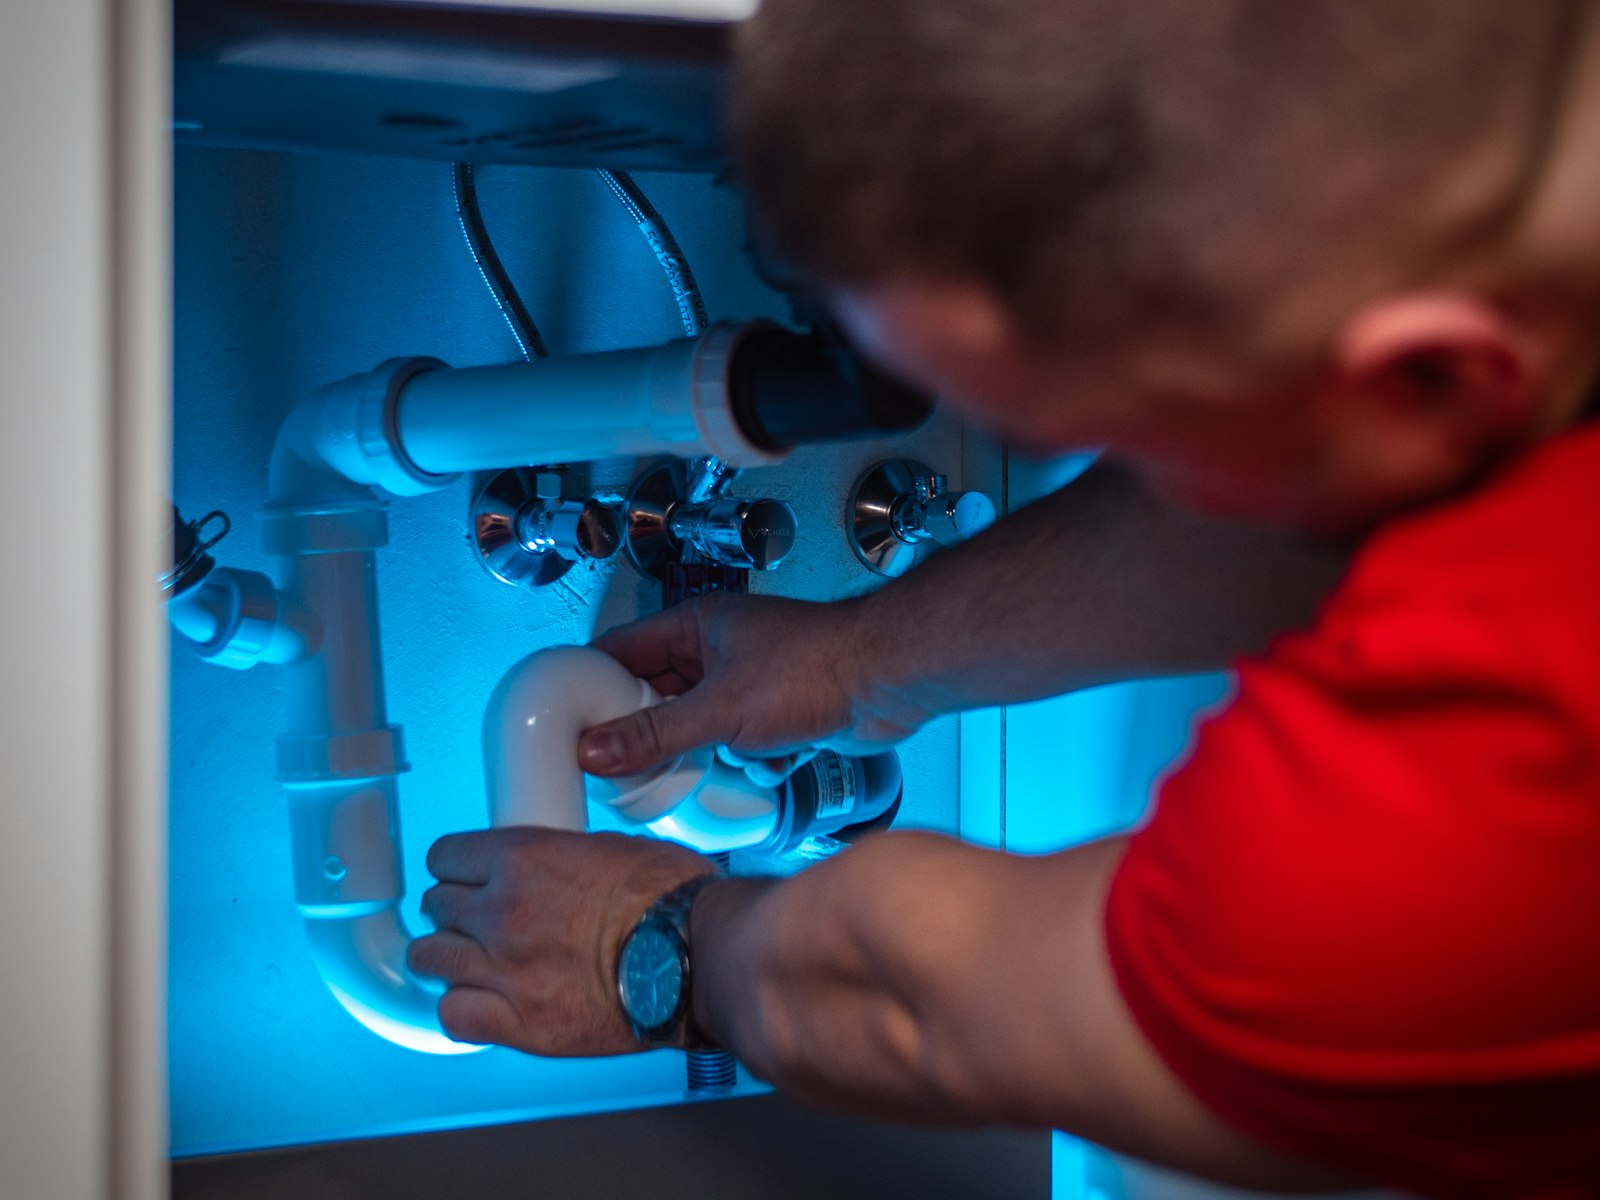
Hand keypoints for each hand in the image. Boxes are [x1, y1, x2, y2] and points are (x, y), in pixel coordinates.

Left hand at [407, 827, 714, 1054]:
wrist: (699, 956)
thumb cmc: (672, 900)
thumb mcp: (610, 847)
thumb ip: (560, 858)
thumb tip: (549, 867)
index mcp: (523, 858)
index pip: (445, 855)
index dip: (455, 866)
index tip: (465, 876)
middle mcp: (502, 912)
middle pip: (436, 907)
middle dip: (455, 910)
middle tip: (479, 919)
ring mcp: (504, 970)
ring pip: (430, 959)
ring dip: (450, 957)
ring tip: (473, 961)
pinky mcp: (520, 1024)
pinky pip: (453, 1016)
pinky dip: (463, 1009)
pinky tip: (483, 1002)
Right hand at [577, 593, 924, 778]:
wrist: (887, 680)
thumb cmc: (813, 668)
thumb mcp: (719, 711)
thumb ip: (655, 735)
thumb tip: (594, 751)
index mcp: (694, 627)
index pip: (620, 651)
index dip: (591, 686)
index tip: (568, 725)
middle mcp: (716, 649)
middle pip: (656, 695)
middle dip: (647, 733)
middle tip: (620, 769)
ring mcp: (747, 681)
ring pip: (697, 725)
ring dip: (701, 752)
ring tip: (698, 769)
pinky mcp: (776, 712)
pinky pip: (737, 742)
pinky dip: (746, 760)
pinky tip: (762, 765)